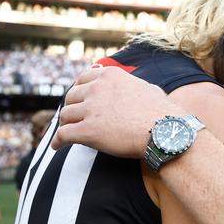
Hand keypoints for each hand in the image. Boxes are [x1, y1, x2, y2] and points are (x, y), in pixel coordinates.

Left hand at [51, 66, 184, 158]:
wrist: (165, 132)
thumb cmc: (162, 113)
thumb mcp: (147, 88)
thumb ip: (132, 85)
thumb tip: (135, 87)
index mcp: (110, 76)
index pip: (82, 79)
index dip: (78, 91)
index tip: (77, 100)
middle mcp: (97, 89)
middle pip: (71, 97)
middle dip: (71, 108)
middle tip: (72, 118)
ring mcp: (91, 110)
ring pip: (65, 116)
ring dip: (65, 125)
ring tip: (65, 133)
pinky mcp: (87, 131)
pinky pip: (64, 134)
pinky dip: (58, 141)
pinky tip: (57, 146)